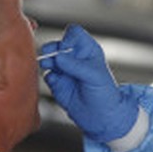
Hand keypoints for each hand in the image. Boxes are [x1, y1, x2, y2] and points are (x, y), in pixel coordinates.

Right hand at [39, 25, 138, 142]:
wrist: (102, 117)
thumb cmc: (106, 94)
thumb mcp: (95, 76)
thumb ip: (76, 65)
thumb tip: (58, 57)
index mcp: (87, 50)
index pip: (74, 33)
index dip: (68, 37)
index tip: (66, 47)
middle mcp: (74, 58)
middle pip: (58, 45)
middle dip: (52, 48)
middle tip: (50, 55)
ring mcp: (65, 71)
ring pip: (49, 59)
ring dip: (46, 61)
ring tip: (47, 65)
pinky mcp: (57, 84)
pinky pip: (48, 76)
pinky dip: (48, 76)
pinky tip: (54, 81)